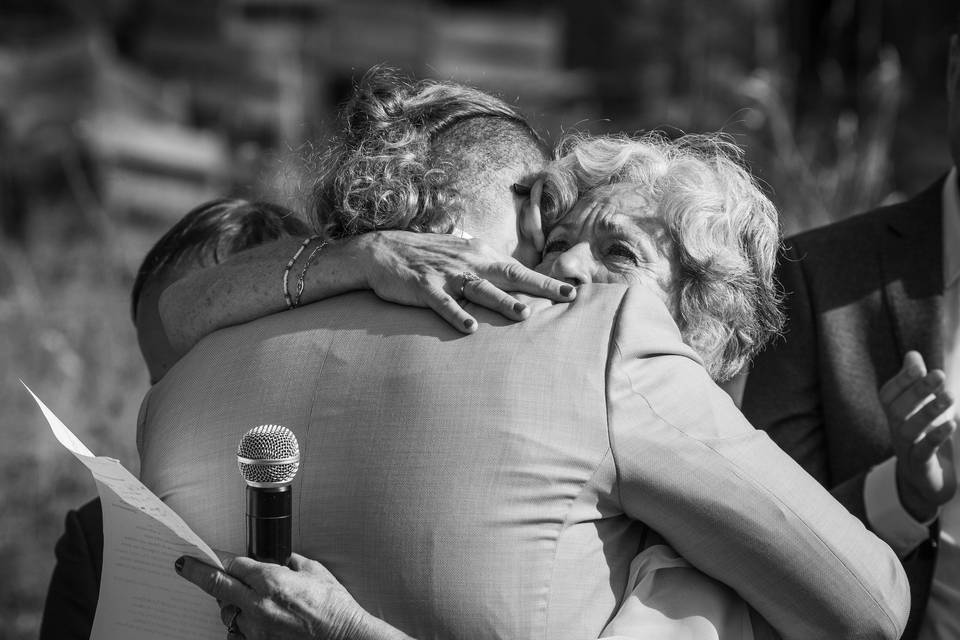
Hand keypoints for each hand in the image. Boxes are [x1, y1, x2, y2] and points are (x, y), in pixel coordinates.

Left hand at [176, 552, 411, 639]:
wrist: (343, 638)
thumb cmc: (334, 607)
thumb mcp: (315, 572)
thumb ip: (293, 564)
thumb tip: (284, 561)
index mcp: (272, 581)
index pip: (235, 564)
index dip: (225, 558)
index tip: (213, 556)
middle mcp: (259, 604)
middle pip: (217, 585)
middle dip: (197, 573)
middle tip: (184, 566)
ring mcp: (257, 627)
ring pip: (227, 611)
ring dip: (228, 602)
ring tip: (237, 597)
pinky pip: (238, 631)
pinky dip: (240, 623)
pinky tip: (247, 619)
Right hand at [357, 230, 574, 332]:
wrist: (381, 250)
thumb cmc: (424, 255)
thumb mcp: (458, 252)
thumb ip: (483, 262)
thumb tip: (507, 271)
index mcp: (479, 254)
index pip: (518, 268)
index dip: (546, 280)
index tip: (572, 291)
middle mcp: (468, 262)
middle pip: (510, 274)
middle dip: (540, 286)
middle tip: (566, 296)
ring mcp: (446, 274)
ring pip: (480, 288)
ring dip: (502, 301)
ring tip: (523, 313)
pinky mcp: (424, 287)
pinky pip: (443, 302)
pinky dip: (456, 314)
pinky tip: (470, 328)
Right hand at [879, 351, 956, 521]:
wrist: (926, 481)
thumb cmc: (924, 437)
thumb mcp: (921, 408)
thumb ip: (916, 382)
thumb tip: (912, 355)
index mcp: (894, 415)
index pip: (889, 394)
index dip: (901, 380)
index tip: (918, 366)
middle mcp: (895, 430)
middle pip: (898, 409)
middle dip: (917, 391)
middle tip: (939, 374)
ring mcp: (905, 449)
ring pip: (909, 430)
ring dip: (929, 411)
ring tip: (950, 396)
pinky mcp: (920, 467)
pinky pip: (923, 452)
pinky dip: (935, 437)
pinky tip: (951, 424)